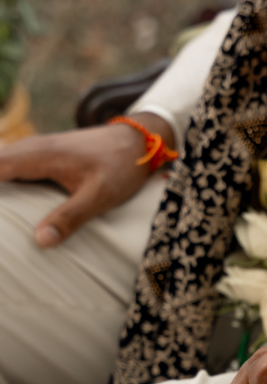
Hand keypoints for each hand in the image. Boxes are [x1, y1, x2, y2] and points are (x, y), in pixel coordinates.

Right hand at [0, 112, 173, 247]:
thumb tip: (40, 241)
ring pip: (1, 164)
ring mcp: (35, 150)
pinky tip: (9, 201)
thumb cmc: (118, 167)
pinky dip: (5, 179)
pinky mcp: (42, 156)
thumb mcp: (98, 196)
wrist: (136, 142)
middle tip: (0, 224)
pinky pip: (12, 167)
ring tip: (3, 216)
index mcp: (38, 155)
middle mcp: (30, 148)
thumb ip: (69, 218)